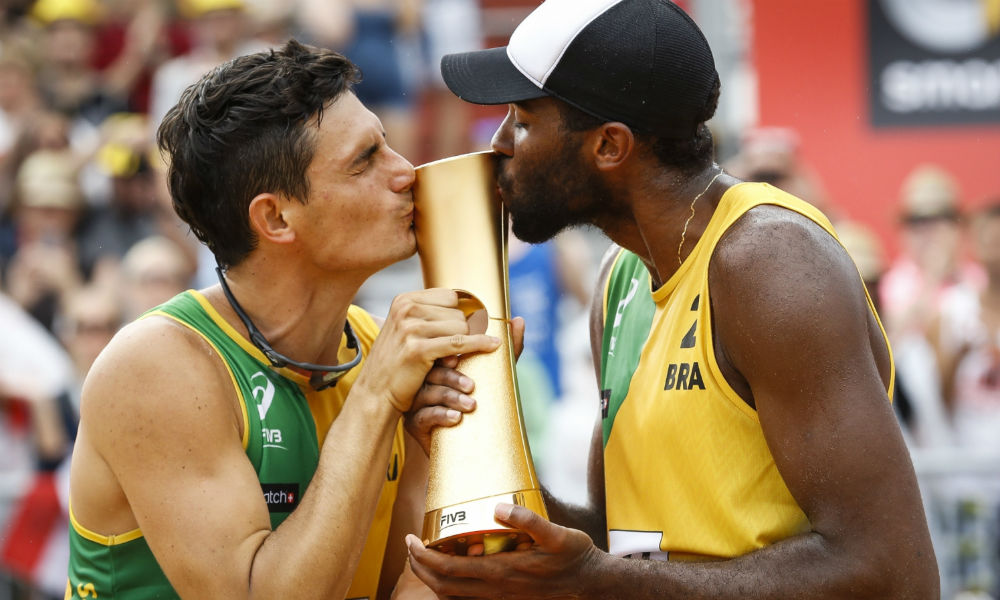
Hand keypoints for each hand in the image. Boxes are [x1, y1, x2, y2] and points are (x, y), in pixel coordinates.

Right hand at [355, 289, 500, 412]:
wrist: (375, 392)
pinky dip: (479, 344)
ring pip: (461, 326)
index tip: (468, 326)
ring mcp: (410, 328)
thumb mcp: (405, 330)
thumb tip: (466, 300)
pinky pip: (460, 343)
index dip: (461, 313)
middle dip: (465, 330)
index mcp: (404, 300)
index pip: (450, 297)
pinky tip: (493, 346)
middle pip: (458, 312)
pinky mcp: (418, 349)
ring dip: (468, 341)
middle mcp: (406, 309)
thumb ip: (429, 314)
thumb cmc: (396, 363)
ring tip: (460, 355)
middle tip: (462, 346)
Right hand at [403, 315, 525, 453]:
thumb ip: (507, 350)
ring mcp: (417, 401)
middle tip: (472, 387)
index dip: (448, 354)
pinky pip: (425, 416)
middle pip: (433, 372)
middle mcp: (424, 379)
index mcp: (438, 363)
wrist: (461, 443)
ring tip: (471, 406)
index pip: (441, 351)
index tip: (459, 358)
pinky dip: (442, 416)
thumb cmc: (477, 400)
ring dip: (452, 398)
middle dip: (453, 378)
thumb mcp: (494, 374)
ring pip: (429, 393)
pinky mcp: (414, 422)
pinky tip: (456, 419)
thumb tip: (519, 320)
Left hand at [406, 503, 602, 598]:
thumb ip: (528, 521)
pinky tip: (451, 573)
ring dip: (432, 579)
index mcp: (501, 572)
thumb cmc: (574, 558)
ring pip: (452, 596)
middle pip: (442, 586)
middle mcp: (495, 590)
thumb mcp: (557, 534)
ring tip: (423, 558)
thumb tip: (499, 507)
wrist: (591, 585)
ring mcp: (499, 599)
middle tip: (409, 546)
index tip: (410, 539)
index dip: (423, 556)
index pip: (448, 568)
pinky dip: (450, 589)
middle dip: (418, 567)